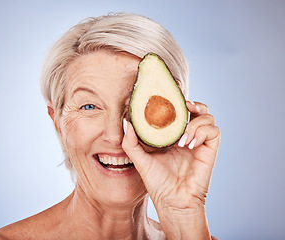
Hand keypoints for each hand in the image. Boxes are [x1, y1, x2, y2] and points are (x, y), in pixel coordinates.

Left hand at [122, 101, 219, 238]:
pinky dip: (202, 132)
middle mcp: (187, 136)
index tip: (166, 98)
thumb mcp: (139, 159)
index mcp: (172, 136)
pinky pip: (214, 131)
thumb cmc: (157, 182)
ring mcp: (199, 142)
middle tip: (183, 106)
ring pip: (208, 117)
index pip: (178, 112)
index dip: (176, 102)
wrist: (172, 201)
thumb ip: (131, 142)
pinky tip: (189, 145)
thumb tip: (126, 122)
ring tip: (182, 139)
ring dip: (195, 122)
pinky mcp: (209, 150)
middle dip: (192, 104)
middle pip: (198, 109)